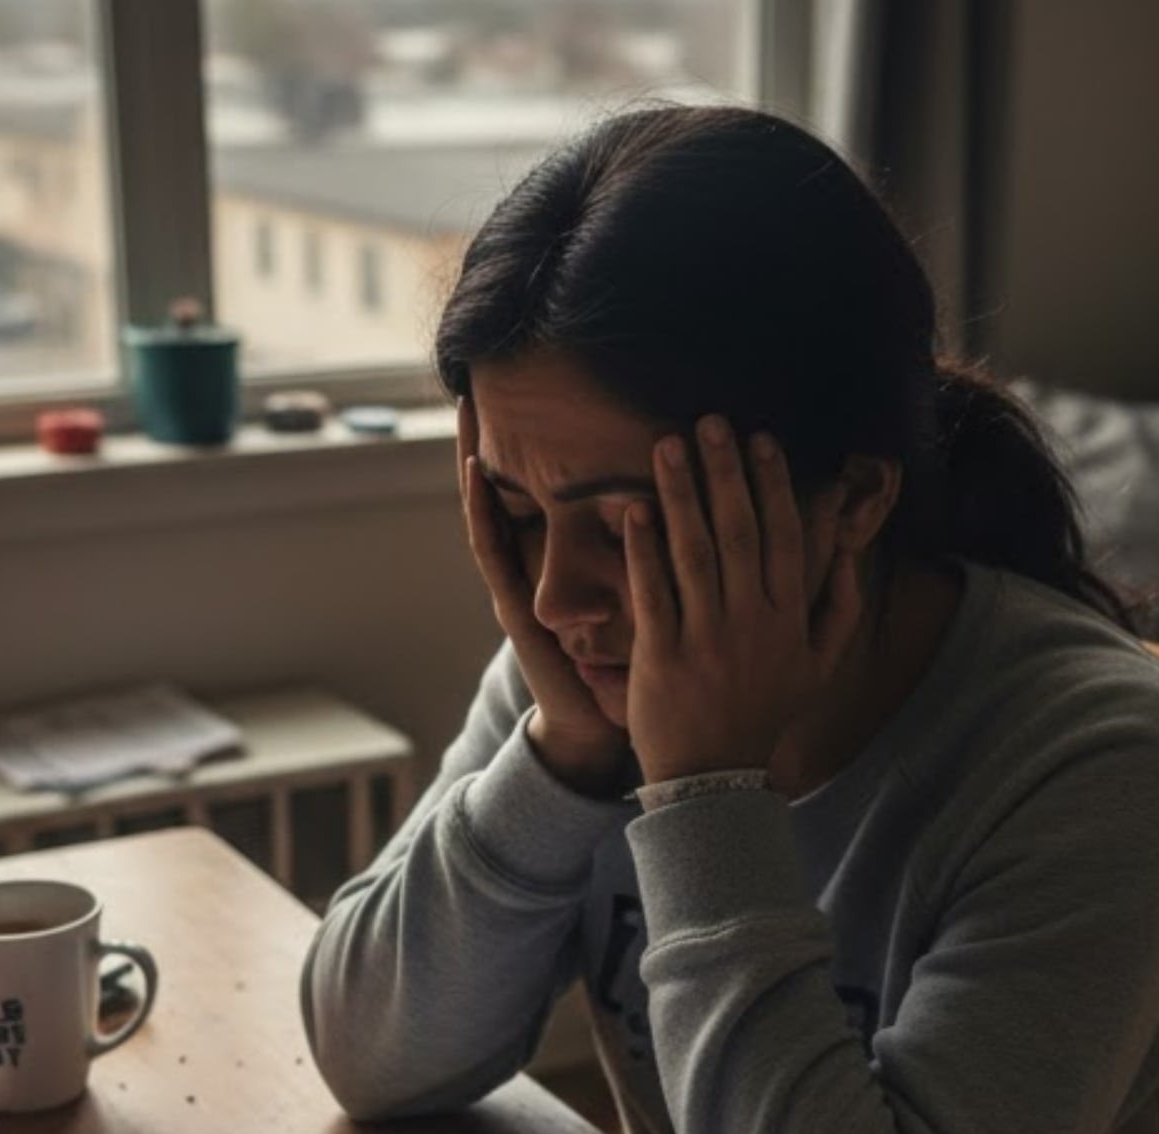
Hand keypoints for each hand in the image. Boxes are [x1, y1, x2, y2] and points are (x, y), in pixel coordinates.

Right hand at [457, 397, 631, 790]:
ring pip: (490, 511)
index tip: (533, 393)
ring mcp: (517, 587)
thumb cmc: (628, 664)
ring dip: (473, 461)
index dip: (534, 448)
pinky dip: (480, 511)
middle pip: (508, 493)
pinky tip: (473, 473)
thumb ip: (656, 552)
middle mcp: (532, 570)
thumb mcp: (644, 593)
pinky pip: (492, 553)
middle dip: (491, 441)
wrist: (603, 727)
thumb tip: (693, 498)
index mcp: (561, 564)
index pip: (541, 494)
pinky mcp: (516, 611)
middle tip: (478, 380)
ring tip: (464, 411)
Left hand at [623, 416, 862, 783]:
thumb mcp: (819, 669)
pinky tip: (635, 508)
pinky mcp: (662, 654)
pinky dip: (645, 548)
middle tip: (710, 422)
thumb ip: (840, 610)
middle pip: (739, 531)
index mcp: (790, 618)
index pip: (784, 536)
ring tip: (668, 446)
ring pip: (695, 552)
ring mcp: (706, 636)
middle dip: (725, 472)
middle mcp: (752, 621)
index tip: (761, 440)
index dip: (773, 485)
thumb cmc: (765, 716)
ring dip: (681, 494)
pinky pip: (654, 591)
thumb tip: (850, 554)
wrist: (716, 780)